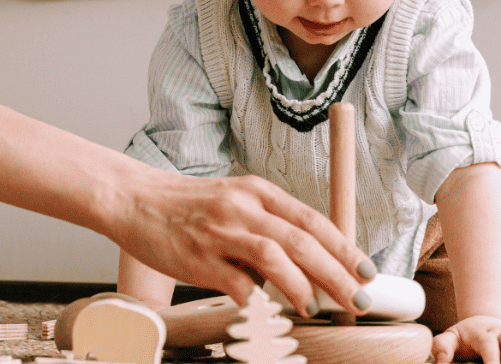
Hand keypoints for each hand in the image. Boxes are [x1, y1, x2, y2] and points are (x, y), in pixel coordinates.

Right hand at [115, 172, 374, 318]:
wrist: (133, 199)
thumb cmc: (186, 205)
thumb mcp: (233, 200)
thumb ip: (267, 224)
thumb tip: (306, 263)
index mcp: (256, 191)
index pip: (312, 219)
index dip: (344, 247)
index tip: (366, 270)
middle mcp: (242, 207)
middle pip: (302, 240)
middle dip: (337, 273)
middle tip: (359, 298)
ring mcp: (220, 232)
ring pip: (274, 256)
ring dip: (302, 286)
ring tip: (316, 307)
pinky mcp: (198, 257)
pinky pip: (237, 282)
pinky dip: (257, 298)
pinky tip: (266, 309)